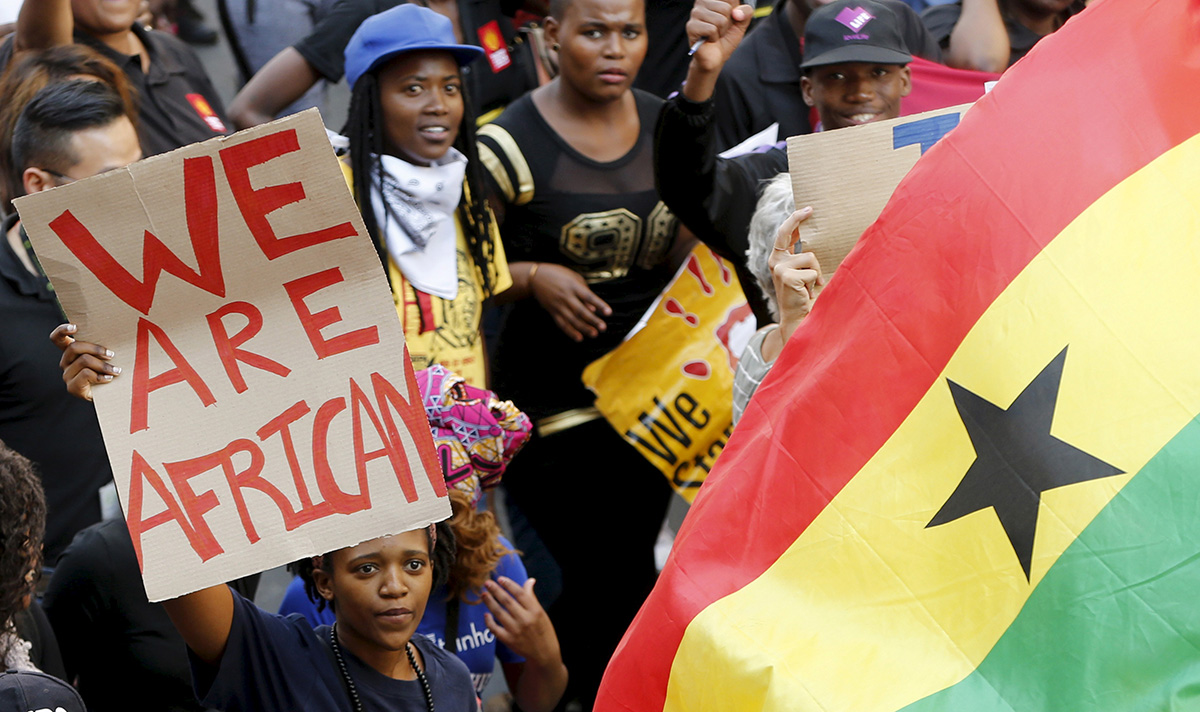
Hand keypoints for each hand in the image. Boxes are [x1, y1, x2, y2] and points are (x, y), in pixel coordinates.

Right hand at [50, 323, 120, 400]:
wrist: (110, 395)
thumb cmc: (110, 371)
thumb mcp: (106, 356)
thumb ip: (104, 345)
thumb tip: (120, 330)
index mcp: (71, 352)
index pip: (57, 338)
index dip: (62, 330)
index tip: (75, 327)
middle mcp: (66, 362)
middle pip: (74, 347)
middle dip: (95, 349)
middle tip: (111, 354)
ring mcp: (67, 375)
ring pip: (83, 360)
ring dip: (103, 365)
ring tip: (116, 370)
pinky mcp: (72, 387)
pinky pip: (86, 374)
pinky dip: (101, 376)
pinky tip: (109, 379)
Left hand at [483, 577, 562, 665]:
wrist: (544, 654)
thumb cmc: (543, 630)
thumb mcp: (541, 612)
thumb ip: (532, 597)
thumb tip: (530, 580)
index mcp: (535, 611)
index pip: (520, 593)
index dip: (509, 585)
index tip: (500, 578)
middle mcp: (525, 620)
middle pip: (507, 601)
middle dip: (496, 590)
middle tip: (487, 583)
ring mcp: (516, 631)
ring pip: (499, 613)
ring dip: (489, 602)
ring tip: (484, 594)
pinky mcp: (509, 641)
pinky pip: (495, 629)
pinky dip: (489, 621)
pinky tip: (486, 614)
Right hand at [529, 263, 611, 341]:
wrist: (535, 277)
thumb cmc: (557, 274)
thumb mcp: (573, 277)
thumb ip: (584, 291)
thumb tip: (593, 308)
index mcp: (573, 286)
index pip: (588, 296)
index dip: (599, 304)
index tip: (608, 312)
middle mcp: (566, 296)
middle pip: (581, 311)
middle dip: (593, 320)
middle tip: (603, 327)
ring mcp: (558, 305)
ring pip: (572, 319)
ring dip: (583, 328)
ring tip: (594, 334)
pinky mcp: (552, 311)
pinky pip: (562, 324)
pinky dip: (570, 332)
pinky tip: (578, 338)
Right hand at [686, 0, 754, 75]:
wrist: (716, 57)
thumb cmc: (726, 38)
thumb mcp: (741, 22)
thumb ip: (746, 12)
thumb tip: (736, 13)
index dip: (735, 12)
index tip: (729, 19)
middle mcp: (702, 1)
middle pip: (726, 8)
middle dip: (727, 23)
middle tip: (720, 30)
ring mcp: (695, 13)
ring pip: (720, 19)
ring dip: (721, 31)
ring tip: (715, 34)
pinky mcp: (691, 26)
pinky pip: (712, 29)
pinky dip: (714, 37)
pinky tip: (708, 39)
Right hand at [768, 208, 824, 342]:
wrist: (798, 317)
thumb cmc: (803, 295)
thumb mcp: (802, 273)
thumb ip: (802, 258)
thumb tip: (816, 241)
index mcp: (778, 259)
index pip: (784, 233)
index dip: (794, 219)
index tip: (808, 209)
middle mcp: (775, 261)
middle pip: (788, 233)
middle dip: (798, 218)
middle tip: (811, 208)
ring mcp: (779, 268)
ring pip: (810, 257)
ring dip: (816, 272)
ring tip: (810, 286)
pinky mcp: (787, 276)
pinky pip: (812, 271)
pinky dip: (815, 281)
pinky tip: (808, 292)